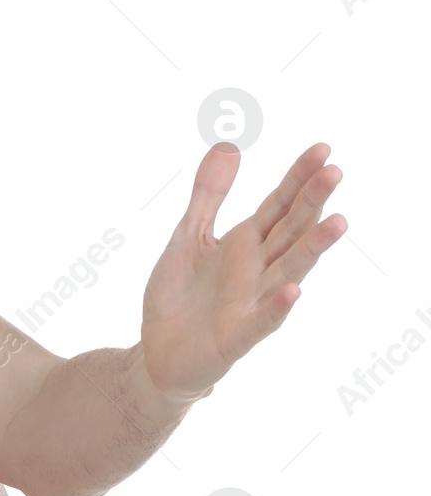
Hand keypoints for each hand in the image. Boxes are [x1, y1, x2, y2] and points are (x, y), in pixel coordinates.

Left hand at [139, 141, 344, 400]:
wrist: (157, 350)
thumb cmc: (179, 294)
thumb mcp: (188, 236)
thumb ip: (209, 195)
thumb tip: (229, 146)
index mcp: (245, 244)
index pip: (279, 206)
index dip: (298, 179)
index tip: (323, 149)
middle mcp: (257, 270)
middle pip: (289, 231)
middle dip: (310, 203)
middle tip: (334, 172)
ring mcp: (250, 302)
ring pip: (288, 271)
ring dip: (311, 249)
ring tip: (337, 222)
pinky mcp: (236, 336)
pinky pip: (261, 321)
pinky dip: (277, 306)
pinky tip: (293, 290)